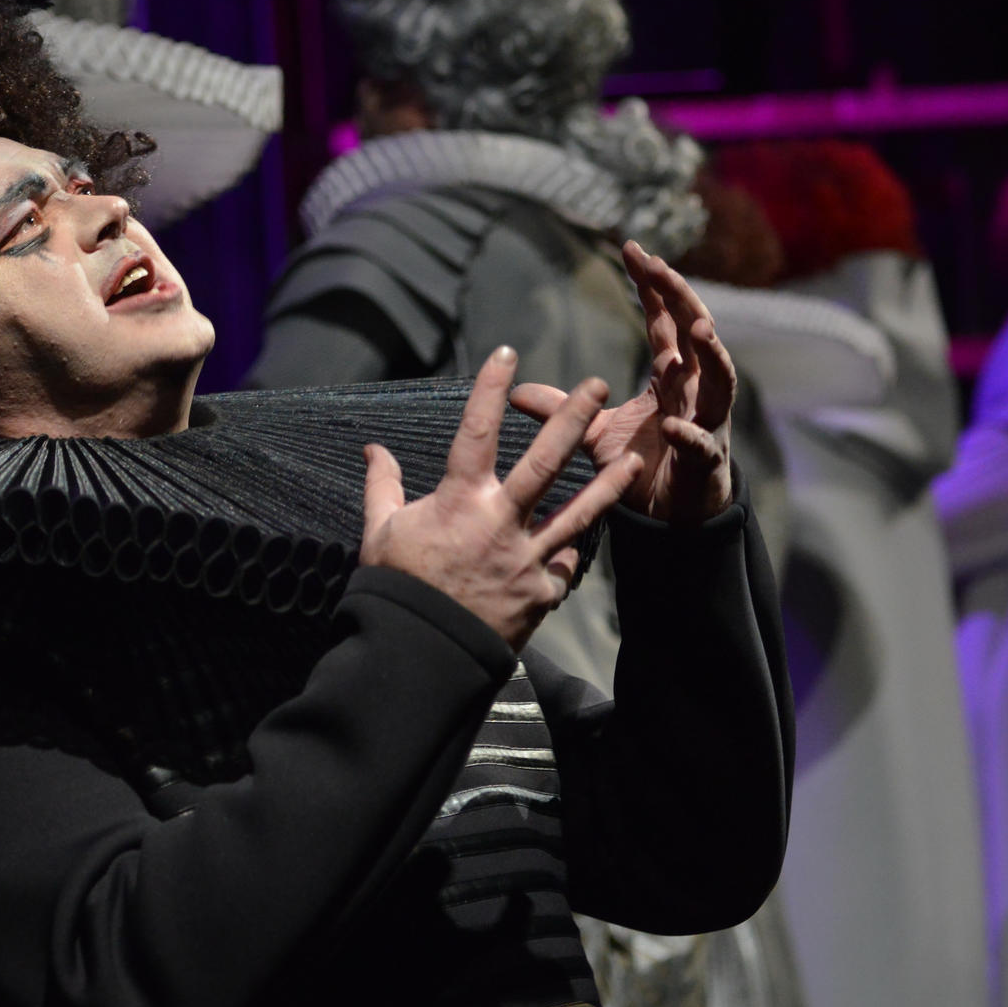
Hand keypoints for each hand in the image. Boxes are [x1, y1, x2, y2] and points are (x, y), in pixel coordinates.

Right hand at [361, 346, 644, 650]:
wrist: (419, 653)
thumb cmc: (395, 588)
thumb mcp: (381, 532)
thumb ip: (383, 487)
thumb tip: (374, 449)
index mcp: (459, 501)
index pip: (477, 431)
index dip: (491, 389)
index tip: (508, 353)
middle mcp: (500, 522)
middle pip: (546, 461)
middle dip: (574, 420)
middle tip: (598, 387)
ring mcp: (526, 558)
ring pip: (578, 513)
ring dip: (608, 484)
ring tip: (633, 461)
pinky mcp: (540, 592)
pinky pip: (562, 566)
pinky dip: (569, 553)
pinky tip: (584, 537)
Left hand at [511, 241, 735, 524]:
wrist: (667, 516)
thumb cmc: (642, 466)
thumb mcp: (595, 433)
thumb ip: (564, 410)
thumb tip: (516, 393)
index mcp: (671, 377)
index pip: (665, 321)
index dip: (654, 286)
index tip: (633, 249)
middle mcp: (695, 392)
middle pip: (696, 335)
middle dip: (681, 297)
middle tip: (659, 265)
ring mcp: (706, 423)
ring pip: (720, 380)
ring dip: (712, 354)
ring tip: (698, 327)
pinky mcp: (706, 461)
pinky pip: (702, 443)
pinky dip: (691, 434)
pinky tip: (674, 424)